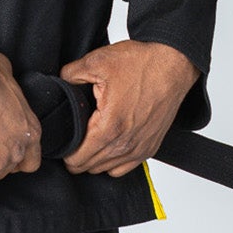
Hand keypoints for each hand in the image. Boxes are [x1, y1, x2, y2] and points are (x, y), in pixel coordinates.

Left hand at [58, 41, 198, 177]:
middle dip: (76, 155)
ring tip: (89, 140)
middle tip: (73, 136)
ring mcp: (139, 148)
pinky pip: (124, 168)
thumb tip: (59, 84)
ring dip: (93, 159)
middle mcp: (125, 143)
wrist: (174, 65)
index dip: (64, 150)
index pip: (77, 158)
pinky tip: (108, 145)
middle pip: (88, 167)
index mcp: (109, 127)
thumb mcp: (98, 61)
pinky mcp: (150, 147)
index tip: (63, 138)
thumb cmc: (143, 63)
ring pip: (105, 170)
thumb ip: (70, 75)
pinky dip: (112, 162)